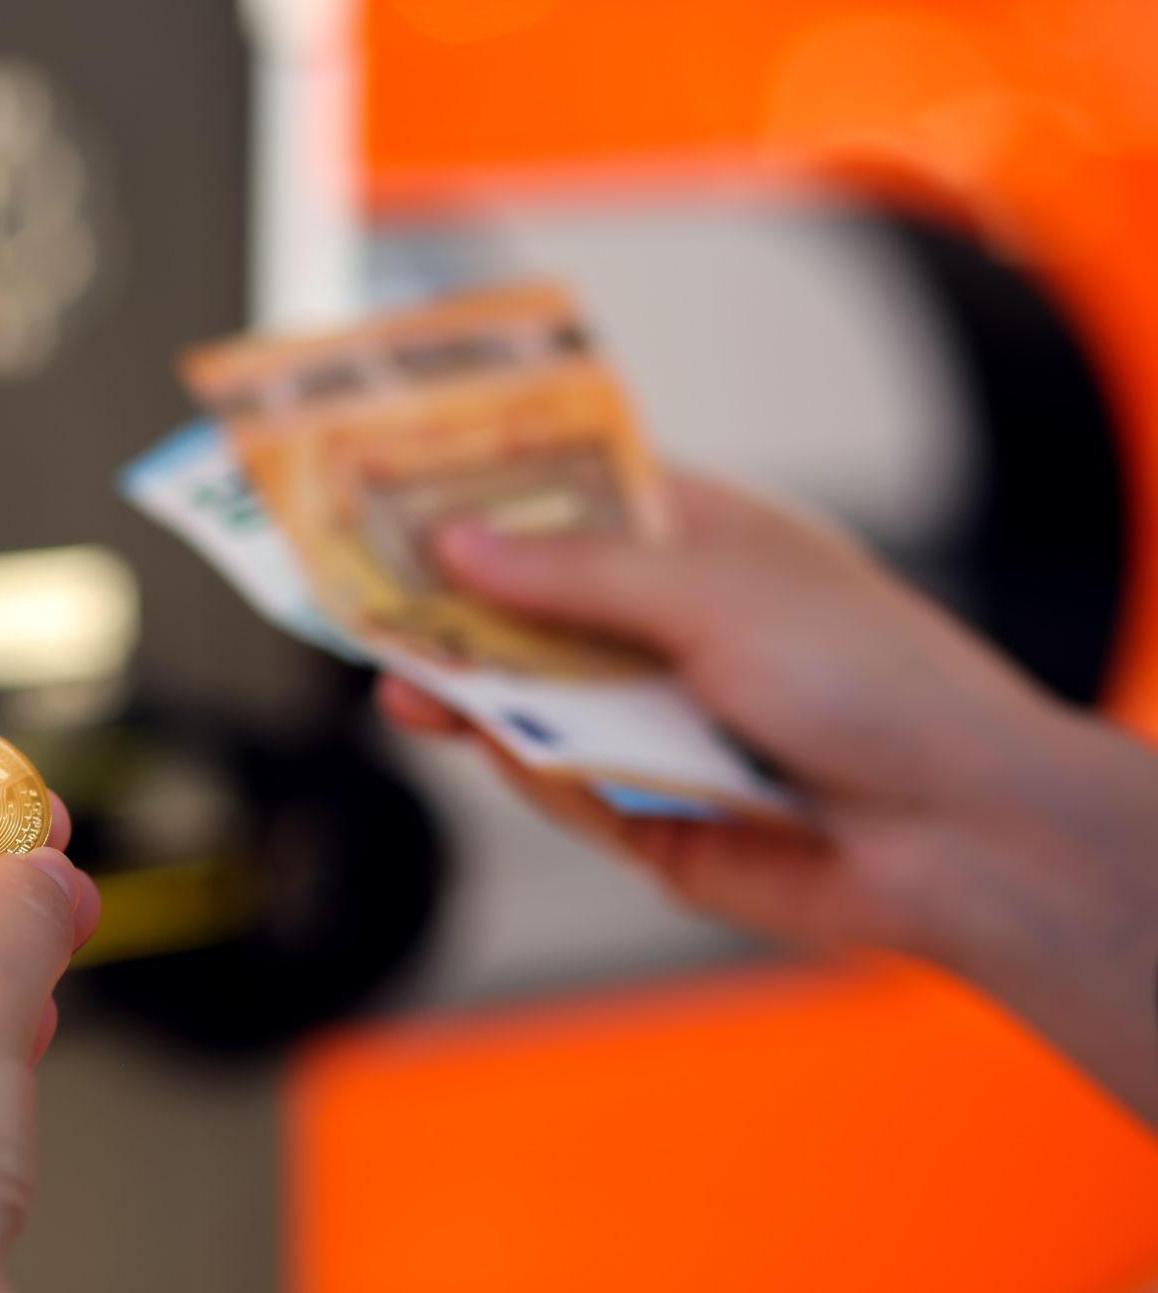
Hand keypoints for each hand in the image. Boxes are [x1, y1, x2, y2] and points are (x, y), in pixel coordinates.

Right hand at [379, 471, 1157, 1122]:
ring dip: (471, 693)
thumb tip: (456, 547)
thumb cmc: (873, 680)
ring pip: (533, 700)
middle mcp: (670, 628)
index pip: (569, 498)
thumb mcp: (712, 595)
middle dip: (454, 605)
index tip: (395, 484)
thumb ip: (575, 577)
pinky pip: (562, 783)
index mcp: (698, 543)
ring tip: (406, 688)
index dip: (485, 490)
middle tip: (360, 598)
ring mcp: (657, 720)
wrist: (960, 838)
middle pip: (531, 606)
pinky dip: (532, 770)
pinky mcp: (648, 810)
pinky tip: (503, 752)